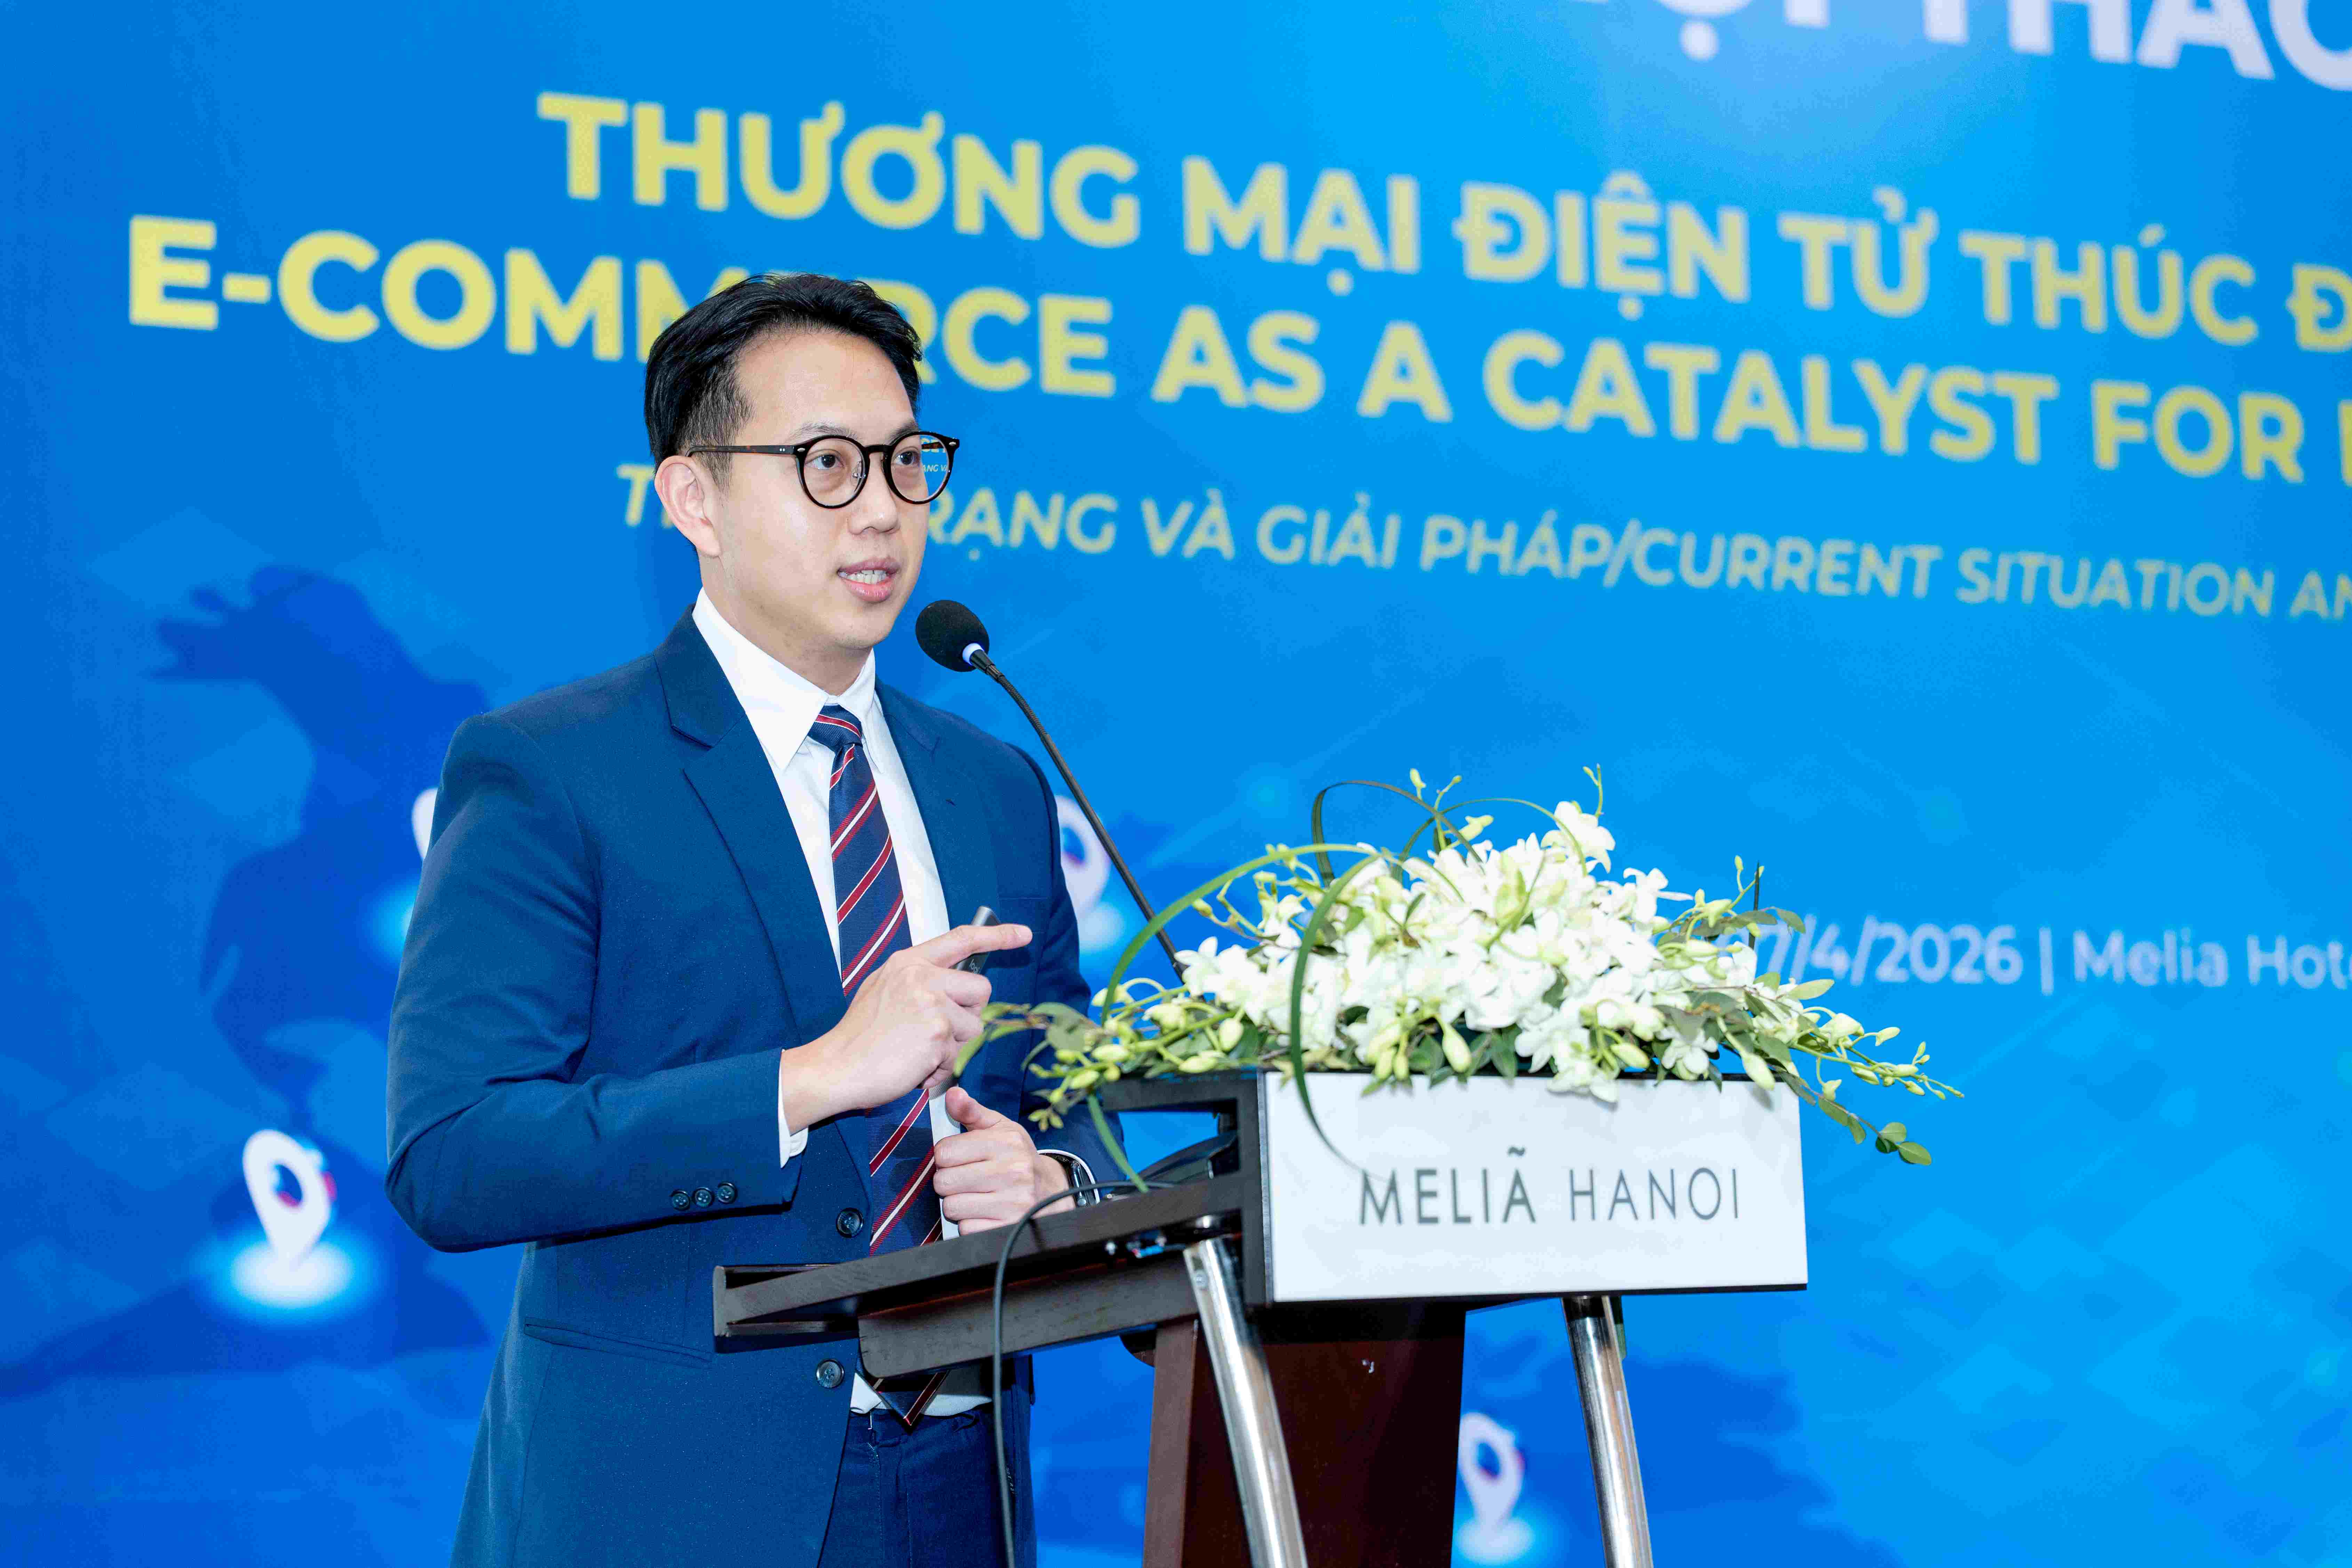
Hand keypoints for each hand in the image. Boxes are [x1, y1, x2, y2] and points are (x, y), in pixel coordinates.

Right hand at [778, 922, 1031, 1127]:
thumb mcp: (883, 989)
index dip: (997, 936)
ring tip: (917, 1050)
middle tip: (936, 1031)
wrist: (836, 1066)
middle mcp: (922, 976)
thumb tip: (953, 980)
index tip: (1023, 934)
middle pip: (980, 990)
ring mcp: (932, 1003)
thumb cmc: (860, 1035)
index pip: (962, 939)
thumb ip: (918, 980)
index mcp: (909, 962)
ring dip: (952, 1046)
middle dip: (968, 1015)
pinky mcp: (938, 1033)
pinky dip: (940, 1067)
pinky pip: (959, 1055)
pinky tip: (914, 1066)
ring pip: (974, 1026)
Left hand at [933, 1087, 1070, 1231]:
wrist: (1051, 1192)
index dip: (946, 1156)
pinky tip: (985, 1212)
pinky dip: (970, 1223)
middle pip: (944, 1181)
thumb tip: (952, 1093)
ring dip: (958, 1204)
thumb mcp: (1001, 1129)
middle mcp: (1012, 1171)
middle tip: (966, 1179)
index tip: (959, 1159)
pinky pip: (965, 1229)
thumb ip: (972, 1111)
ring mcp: (1012, 1202)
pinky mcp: (1008, 1227)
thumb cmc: (1018, 1158)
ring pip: (951, 1206)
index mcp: (1006, 1143)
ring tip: (976, 1195)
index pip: (944, 1151)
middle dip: (949, 1182)